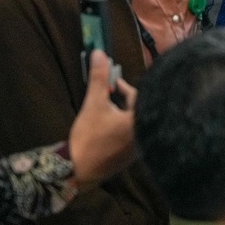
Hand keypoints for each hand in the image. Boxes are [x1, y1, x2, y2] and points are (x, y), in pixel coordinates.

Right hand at [69, 51, 136, 189]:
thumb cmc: (88, 137)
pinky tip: (108, 127)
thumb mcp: (93, 105)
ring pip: (136, 122)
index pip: (140, 97)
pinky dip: (123, 127)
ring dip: (123, 113)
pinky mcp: (133, 156)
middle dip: (125, 99)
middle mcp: (146, 134)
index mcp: (141, 121)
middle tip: (109, 94)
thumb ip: (99, 79)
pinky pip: (133, 135)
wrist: (78, 172)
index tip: (111, 83)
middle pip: (140, 109)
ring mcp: (141, 147)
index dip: (125, 88)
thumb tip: (100, 53)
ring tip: (107, 108)